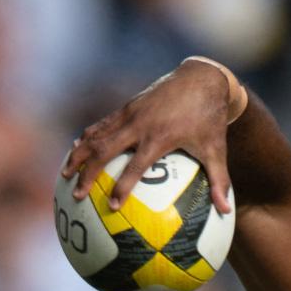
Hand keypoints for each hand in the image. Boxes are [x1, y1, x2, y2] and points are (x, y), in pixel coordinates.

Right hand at [61, 59, 238, 212]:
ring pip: (97, 135)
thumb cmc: (210, 119)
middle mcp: (140, 124)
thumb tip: (226, 211)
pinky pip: (102, 124)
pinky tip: (76, 148)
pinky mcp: (127, 107)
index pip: (136, 167)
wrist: (202, 79)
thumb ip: (219, 181)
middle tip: (77, 193)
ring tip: (65, 174)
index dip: (123, 186)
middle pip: (106, 150)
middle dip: (88, 172)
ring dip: (79, 154)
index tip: (112, 205)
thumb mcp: (217, 150)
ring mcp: (131, 113)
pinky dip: (88, 137)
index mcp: (160, 137)